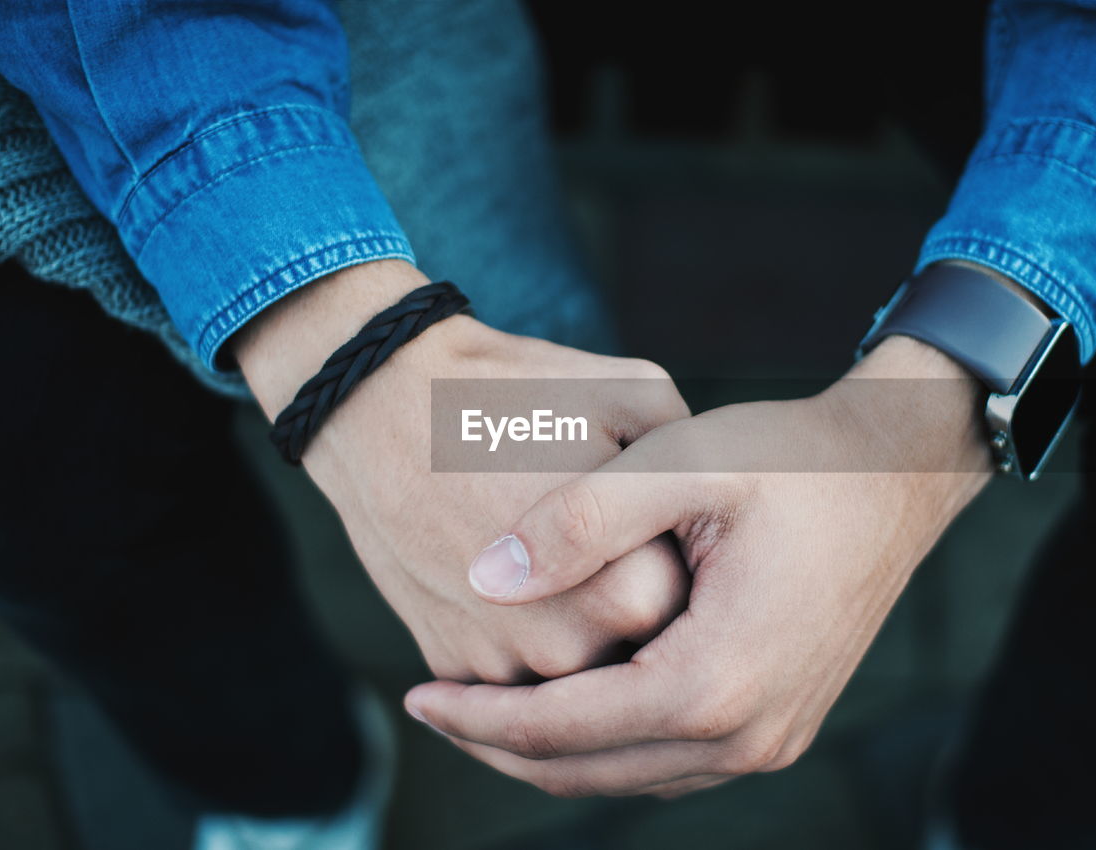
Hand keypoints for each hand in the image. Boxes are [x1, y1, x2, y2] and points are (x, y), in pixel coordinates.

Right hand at [235, 260, 691, 683]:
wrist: (379, 401)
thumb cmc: (515, 389)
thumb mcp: (637, 393)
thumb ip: (693, 465)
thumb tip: (716, 511)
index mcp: (628, 590)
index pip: (690, 609)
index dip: (679, 559)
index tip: (664, 521)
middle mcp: (566, 649)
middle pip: (636, 649)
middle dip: (632, 600)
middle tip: (618, 541)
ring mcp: (501, 667)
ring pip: (574, 671)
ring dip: (580, 628)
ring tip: (572, 556)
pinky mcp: (451, 666)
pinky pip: (516, 673)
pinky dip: (527, 635)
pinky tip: (525, 577)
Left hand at [404, 336, 991, 795]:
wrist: (897, 473)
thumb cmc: (791, 458)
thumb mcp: (681, 462)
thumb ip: (577, 519)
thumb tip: (481, 581)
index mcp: (714, 680)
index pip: (561, 729)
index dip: (477, 718)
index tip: (412, 694)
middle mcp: (746, 734)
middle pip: (587, 770)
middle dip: (500, 745)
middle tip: (433, 704)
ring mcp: (770, 739)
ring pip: (625, 775)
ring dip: (549, 748)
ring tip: (484, 704)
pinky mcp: (778, 725)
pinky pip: (666, 760)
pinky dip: (604, 741)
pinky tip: (566, 696)